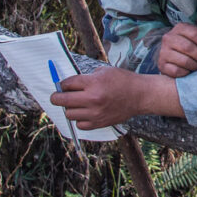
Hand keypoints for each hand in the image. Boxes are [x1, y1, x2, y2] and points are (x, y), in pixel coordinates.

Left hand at [50, 66, 180, 130]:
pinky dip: (80, 119)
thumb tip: (68, 85)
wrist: (140, 95)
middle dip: (57, 97)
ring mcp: (95, 113)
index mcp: (93, 83)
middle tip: (57, 96)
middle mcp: (92, 99)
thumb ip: (86, 78)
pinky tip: (86, 112)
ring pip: (68, 114)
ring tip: (77, 104)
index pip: (66, 84)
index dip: (62, 84)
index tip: (63, 85)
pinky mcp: (99, 123)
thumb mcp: (104, 71)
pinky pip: (79, 124)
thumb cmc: (123, 81)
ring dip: (70, 108)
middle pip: (61, 100)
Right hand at [157, 23, 196, 77]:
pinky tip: (188, 70)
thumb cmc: (193, 46)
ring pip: (184, 61)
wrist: (175, 57)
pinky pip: (177, 71)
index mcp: (180, 28)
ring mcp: (163, 51)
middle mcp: (168, 38)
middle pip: (189, 47)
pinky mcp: (162, 65)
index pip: (195, 33)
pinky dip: (186, 72)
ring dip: (195, 65)